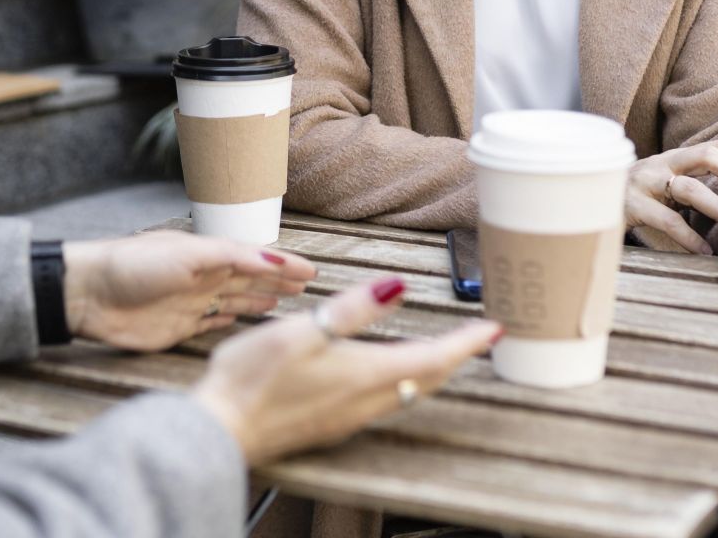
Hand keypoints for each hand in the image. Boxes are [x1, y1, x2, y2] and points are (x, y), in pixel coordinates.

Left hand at [62, 230, 317, 351]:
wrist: (90, 295)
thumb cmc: (136, 266)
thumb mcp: (189, 255)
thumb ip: (232, 258)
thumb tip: (272, 258)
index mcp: (208, 255)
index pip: (255, 259)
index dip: (283, 264)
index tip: (312, 271)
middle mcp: (203, 277)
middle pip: (248, 280)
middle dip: (277, 281)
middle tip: (306, 287)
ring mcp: (190, 303)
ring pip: (233, 301)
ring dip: (257, 300)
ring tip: (282, 302)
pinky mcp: (177, 328)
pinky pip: (210, 323)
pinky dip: (226, 320)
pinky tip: (238, 320)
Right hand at [190, 277, 502, 464]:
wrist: (223, 430)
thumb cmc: (254, 378)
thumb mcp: (302, 331)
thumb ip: (353, 310)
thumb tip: (398, 287)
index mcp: (366, 374)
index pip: (433, 356)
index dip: (466, 342)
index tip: (494, 329)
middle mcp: (366, 401)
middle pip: (427, 378)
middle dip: (455, 357)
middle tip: (476, 339)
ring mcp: (349, 416)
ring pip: (408, 391)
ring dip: (431, 370)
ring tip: (443, 350)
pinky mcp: (331, 423)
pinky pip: (383, 401)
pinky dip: (403, 381)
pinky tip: (388, 372)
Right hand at [626, 140, 717, 254]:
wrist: (588, 204)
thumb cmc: (639, 200)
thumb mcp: (667, 186)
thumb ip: (697, 186)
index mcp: (675, 158)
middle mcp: (661, 164)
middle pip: (707, 155)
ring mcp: (645, 183)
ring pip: (689, 189)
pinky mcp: (631, 206)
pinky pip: (667, 221)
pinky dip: (689, 237)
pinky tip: (705, 251)